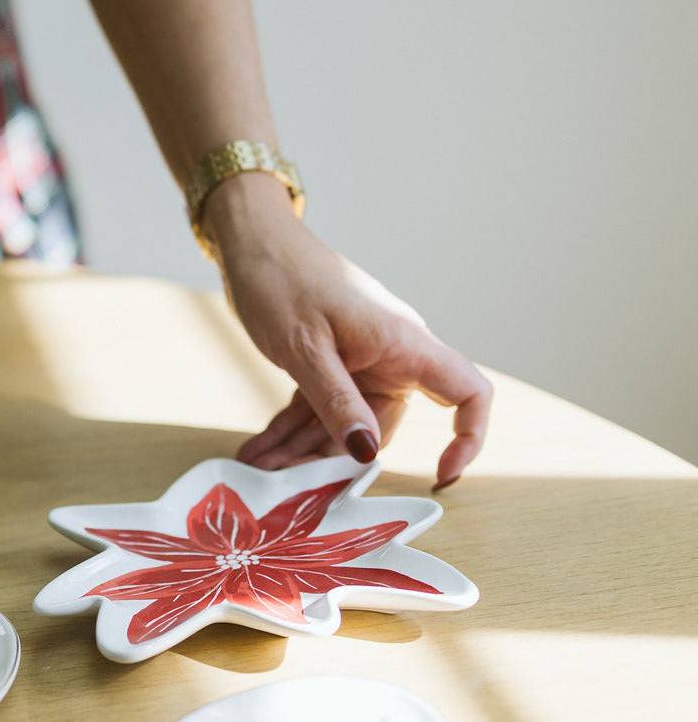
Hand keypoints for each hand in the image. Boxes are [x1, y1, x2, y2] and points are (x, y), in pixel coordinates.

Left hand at [205, 176, 491, 488]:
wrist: (252, 240)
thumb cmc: (282, 278)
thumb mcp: (305, 348)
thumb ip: (336, 402)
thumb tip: (366, 452)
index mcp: (403, 343)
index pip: (467, 392)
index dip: (469, 437)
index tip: (440, 474)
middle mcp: (389, 354)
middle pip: (383, 424)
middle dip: (336, 457)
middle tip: (287, 481)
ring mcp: (359, 359)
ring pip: (343, 420)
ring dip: (301, 447)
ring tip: (260, 465)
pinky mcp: (329, 361)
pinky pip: (317, 405)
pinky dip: (290, 427)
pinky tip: (260, 448)